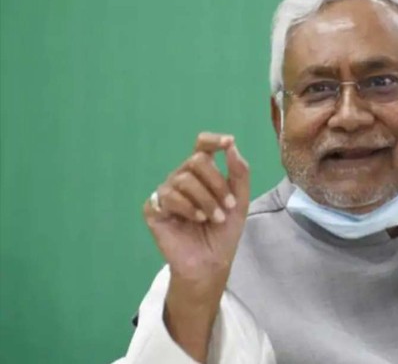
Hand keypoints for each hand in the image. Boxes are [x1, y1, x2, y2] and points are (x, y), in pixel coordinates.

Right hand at [142, 132, 249, 361]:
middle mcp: (182, 178)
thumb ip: (239, 173)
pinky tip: (197, 220)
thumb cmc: (224, 232)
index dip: (213, 140)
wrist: (210, 262)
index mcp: (202, 173)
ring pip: (184, 179)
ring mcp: (166, 192)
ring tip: (215, 218)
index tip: (228, 143)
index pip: (202, 146)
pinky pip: (168, 196)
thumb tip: (232, 146)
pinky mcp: (153, 208)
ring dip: (206, 199)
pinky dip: (187, 207)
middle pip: (196, 161)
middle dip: (217, 183)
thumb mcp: (240, 201)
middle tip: (228, 206)